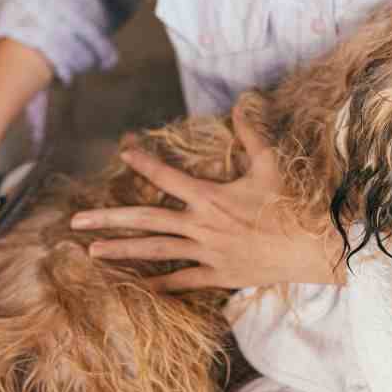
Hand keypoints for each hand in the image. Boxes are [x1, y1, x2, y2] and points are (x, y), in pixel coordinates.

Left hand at [70, 105, 344, 289]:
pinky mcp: (219, 275)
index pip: (167, 177)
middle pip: (146, 220)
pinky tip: (137, 289)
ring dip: (122, 252)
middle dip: (108, 220)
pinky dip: (161, 286)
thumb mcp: (272, 165)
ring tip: (91, 253)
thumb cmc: (294, 205)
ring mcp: (208, 254)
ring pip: (156, 252)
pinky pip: (183, 282)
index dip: (145, 162)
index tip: (124, 152)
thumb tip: (243, 102)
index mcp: (211, 196)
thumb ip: (252, 134)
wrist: (315, 249)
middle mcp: (201, 226)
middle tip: (76, 223)